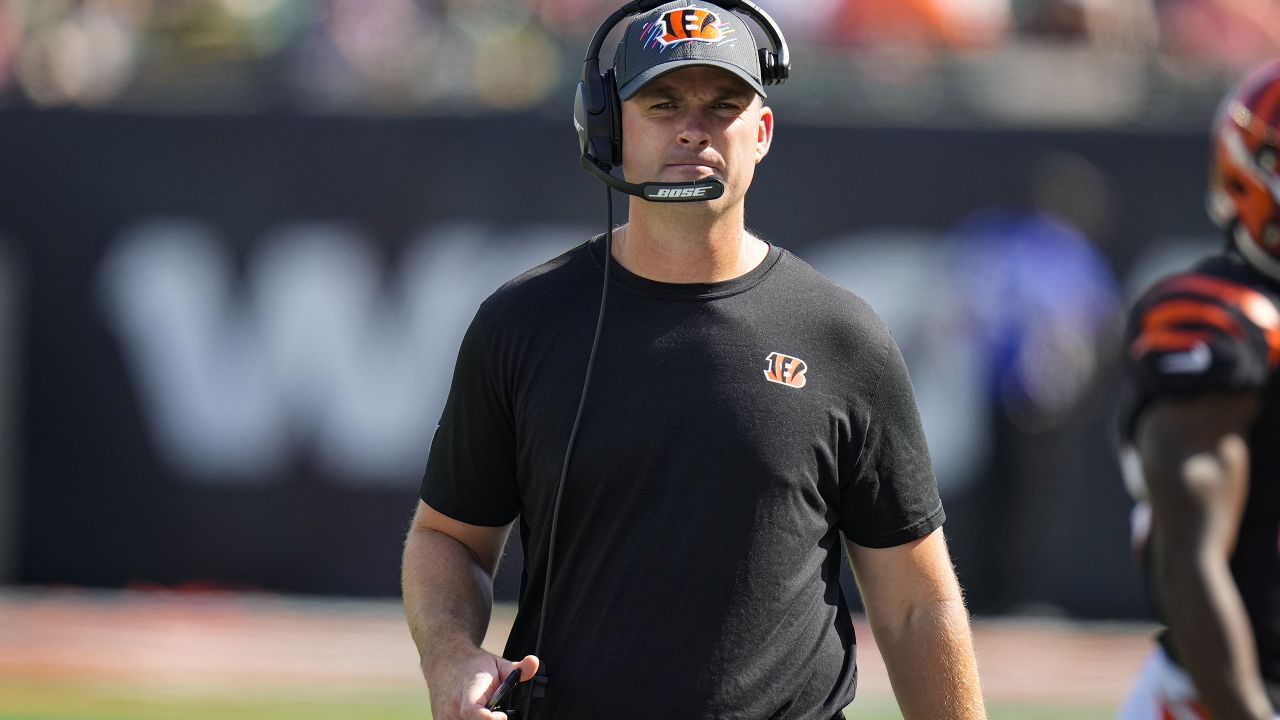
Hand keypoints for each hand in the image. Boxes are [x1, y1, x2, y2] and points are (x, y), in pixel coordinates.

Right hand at [424, 646, 539, 719]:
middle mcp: (453, 707)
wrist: (446, 662)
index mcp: (469, 691)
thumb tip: (534, 662)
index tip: (503, 716)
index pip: (473, 711)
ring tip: (488, 711)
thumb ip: (519, 668)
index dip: (489, 718)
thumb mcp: (498, 664)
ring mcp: (446, 717)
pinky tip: (479, 715)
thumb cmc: (474, 666)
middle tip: (500, 713)